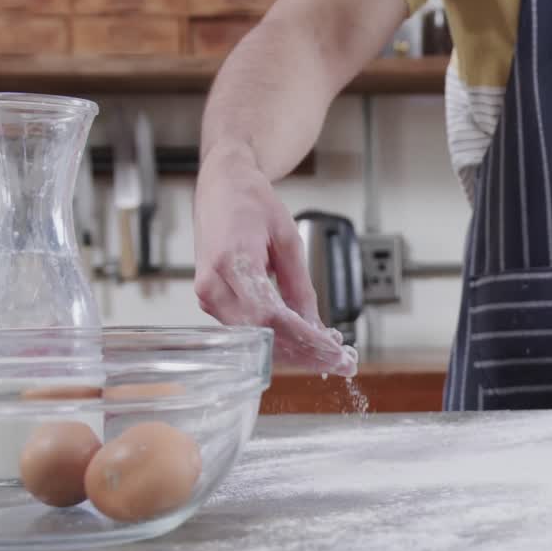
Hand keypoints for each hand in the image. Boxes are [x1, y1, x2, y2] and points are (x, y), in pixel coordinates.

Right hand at [193, 144, 357, 376]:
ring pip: (255, 339)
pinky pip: (248, 329)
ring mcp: (208, 295)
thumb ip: (300, 286)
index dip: (305, 339)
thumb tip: (316, 326)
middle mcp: (213, 284)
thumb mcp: (288, 239)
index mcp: (232, 262)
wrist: (220, 187)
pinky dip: (279, 339)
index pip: (272, 316)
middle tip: (342, 363)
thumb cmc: (252, 204)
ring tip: (331, 356)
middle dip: (306, 353)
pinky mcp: (211, 301)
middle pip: (263, 334)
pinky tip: (306, 343)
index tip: (336, 352)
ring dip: (295, 351)